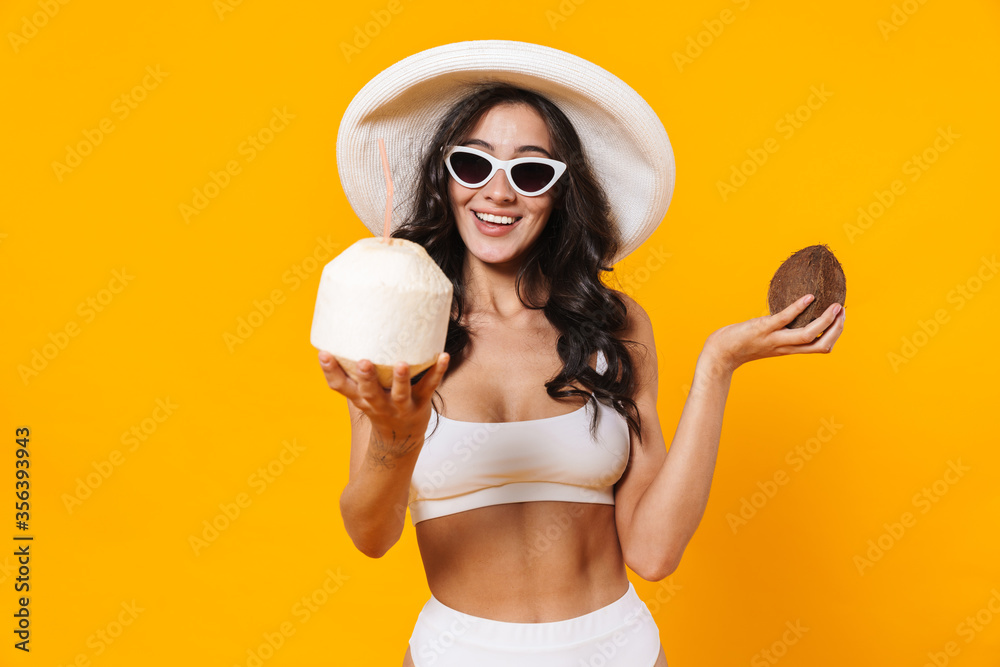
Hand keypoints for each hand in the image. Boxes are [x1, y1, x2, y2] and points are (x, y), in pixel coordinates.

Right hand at [317, 351, 450, 438]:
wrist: (399, 438)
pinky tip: (443, 356)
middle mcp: (378, 404)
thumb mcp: (360, 393)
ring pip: (400, 393)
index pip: (340, 386)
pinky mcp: (421, 403)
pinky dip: (437, 371)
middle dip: (366, 377)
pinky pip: (430, 386)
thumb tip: (339, 332)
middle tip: (363, 362)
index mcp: (360, 398)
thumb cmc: (377, 404)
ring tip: (401, 363)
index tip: (323, 353)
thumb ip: (352, 370)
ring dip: (401, 379)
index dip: (330, 371)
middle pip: (370, 392)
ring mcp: (401, 406)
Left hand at [706, 294, 845, 372]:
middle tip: (843, 311)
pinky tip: (809, 297)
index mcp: (788, 349)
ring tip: (836, 306)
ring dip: (826, 321)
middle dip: (837, 329)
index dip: (835, 335)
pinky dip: (799, 308)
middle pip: (822, 344)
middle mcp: (785, 347)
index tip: (841, 320)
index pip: (821, 347)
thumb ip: (779, 331)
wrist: (719, 354)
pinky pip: (785, 318)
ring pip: (809, 334)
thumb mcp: (766, 340)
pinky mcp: (763, 328)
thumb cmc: (740, 345)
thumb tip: (789, 312)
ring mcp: (775, 338)